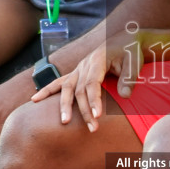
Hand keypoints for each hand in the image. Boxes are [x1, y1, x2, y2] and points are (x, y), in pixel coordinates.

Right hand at [30, 30, 147, 131]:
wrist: (125, 40)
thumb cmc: (130, 51)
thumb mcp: (135, 61)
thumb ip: (129, 78)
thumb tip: (125, 96)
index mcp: (98, 59)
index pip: (92, 83)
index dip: (93, 100)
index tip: (97, 116)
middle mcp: (84, 64)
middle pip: (79, 90)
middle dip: (84, 110)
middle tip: (92, 128)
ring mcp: (78, 69)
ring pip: (67, 88)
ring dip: (65, 106)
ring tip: (64, 122)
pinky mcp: (76, 73)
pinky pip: (59, 83)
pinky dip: (47, 91)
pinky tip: (34, 100)